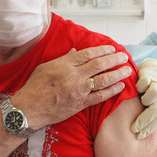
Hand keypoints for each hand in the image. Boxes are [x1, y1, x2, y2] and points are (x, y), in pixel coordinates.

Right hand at [13, 45, 132, 128]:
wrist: (29, 108)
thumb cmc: (35, 86)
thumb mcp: (46, 67)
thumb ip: (63, 58)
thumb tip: (75, 50)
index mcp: (65, 64)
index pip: (88, 54)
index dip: (102, 50)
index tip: (111, 48)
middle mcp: (74, 76)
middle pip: (99, 65)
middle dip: (114, 59)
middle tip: (124, 56)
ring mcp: (78, 90)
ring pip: (103, 80)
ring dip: (117, 74)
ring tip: (127, 70)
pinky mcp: (80, 104)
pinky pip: (100, 96)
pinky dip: (111, 91)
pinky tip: (120, 86)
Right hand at [131, 58, 156, 139]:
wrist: (152, 69)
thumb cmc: (150, 89)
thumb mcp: (154, 102)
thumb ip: (151, 113)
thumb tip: (140, 134)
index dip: (148, 129)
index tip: (138, 136)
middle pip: (156, 110)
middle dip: (143, 121)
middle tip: (133, 128)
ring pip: (153, 94)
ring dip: (144, 99)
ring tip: (139, 100)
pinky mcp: (151, 74)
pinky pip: (144, 83)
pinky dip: (139, 87)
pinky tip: (136, 88)